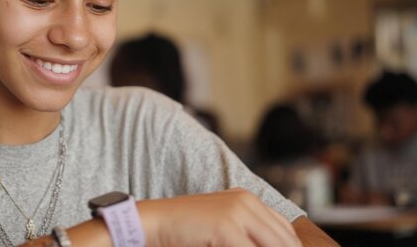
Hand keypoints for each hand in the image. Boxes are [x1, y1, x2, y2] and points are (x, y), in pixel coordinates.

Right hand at [138, 188, 301, 246]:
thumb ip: (246, 234)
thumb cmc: (185, 230)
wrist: (154, 222)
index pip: (286, 231)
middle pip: (286, 241)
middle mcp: (247, 201)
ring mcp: (238, 212)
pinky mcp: (227, 228)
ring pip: (275, 246)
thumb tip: (282, 245)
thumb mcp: (222, 227)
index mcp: (247, 199)